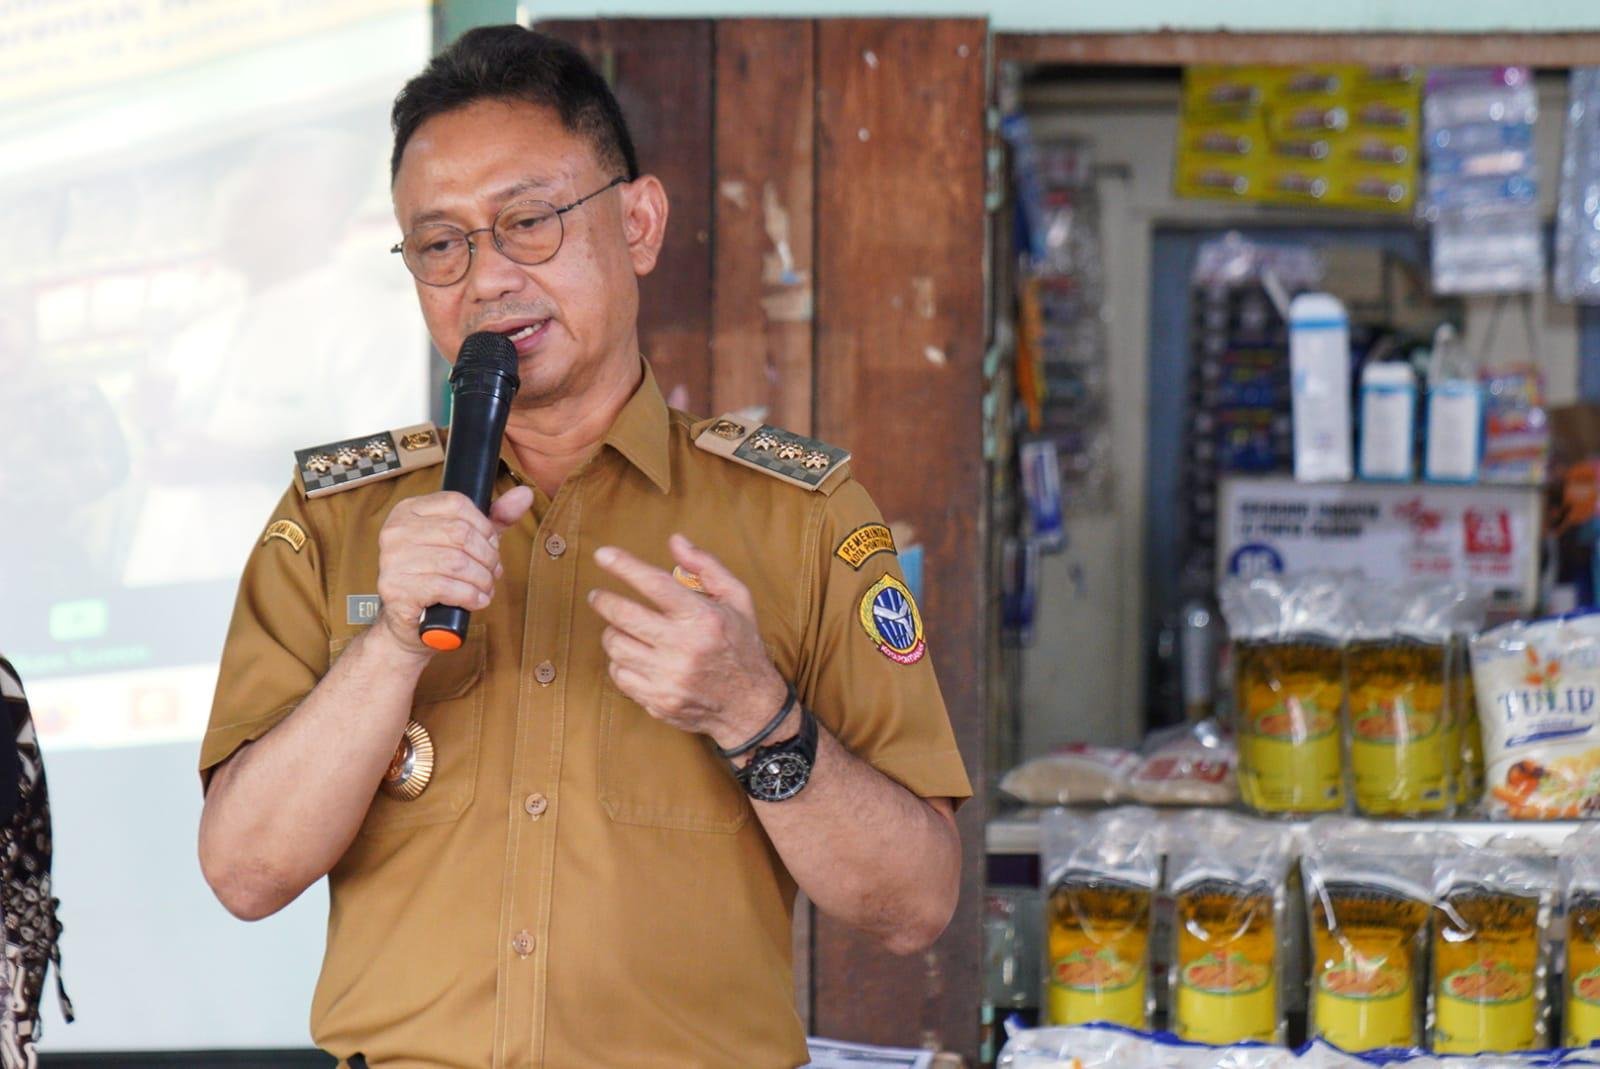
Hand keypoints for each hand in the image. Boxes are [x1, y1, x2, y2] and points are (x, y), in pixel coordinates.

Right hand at [372, 486, 534, 656]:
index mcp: (409, 510)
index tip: (491, 545)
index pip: (456, 503)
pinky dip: (470, 596)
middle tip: (493, 572)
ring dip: (482, 579)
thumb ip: (495, 518)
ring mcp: (392, 560)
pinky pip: (445, 587)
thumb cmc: (438, 576)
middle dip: (487, 556)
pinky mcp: (396, 589)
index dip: (484, 526)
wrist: (410, 621)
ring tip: (485, 588)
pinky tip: (475, 601)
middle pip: (460, 533)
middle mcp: (396, 531)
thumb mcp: (467, 542)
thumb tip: (524, 494)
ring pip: (456, 562)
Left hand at [589, 534, 788, 749]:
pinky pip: (619, 675)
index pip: (655, 584)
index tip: (603, 554)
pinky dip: (620, 662)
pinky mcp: (658, 700)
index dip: (624, 566)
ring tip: (621, 628)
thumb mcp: (738, 600)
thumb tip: (676, 540)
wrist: (751, 706)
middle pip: (624, 615)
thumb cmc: (742, 647)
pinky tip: (632, 656)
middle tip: (597, 595)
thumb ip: (707, 567)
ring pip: (616, 646)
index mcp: (703, 618)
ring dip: (613, 632)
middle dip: (603, 600)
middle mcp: (683, 648)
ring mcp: (668, 678)